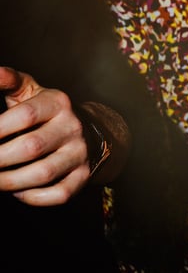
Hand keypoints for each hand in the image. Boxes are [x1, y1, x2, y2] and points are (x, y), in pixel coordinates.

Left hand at [0, 67, 91, 205]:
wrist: (88, 131)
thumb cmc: (45, 112)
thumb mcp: (30, 92)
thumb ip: (9, 81)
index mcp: (58, 102)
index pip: (24, 116)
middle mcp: (73, 127)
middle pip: (31, 148)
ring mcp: (80, 153)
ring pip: (42, 174)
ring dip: (8, 182)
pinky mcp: (83, 176)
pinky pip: (57, 194)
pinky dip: (32, 197)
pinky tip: (18, 190)